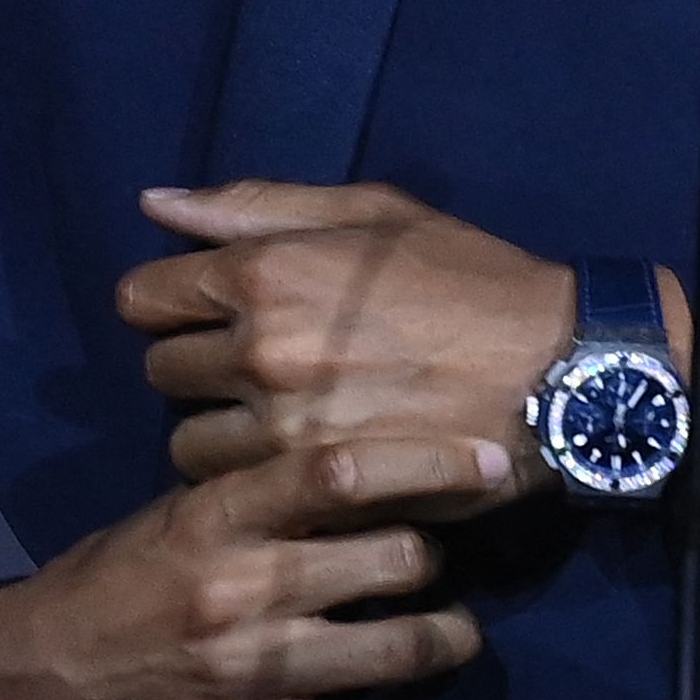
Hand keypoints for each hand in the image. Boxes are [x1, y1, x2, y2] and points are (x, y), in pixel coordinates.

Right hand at [0, 436, 521, 699]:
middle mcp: (243, 591)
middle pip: (394, 560)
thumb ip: (257, 494)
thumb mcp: (170, 515)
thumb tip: (365, 466)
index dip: (430, 461)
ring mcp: (255, 676)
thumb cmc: (111, 584)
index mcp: (217, 518)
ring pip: (400, 650)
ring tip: (459, 631)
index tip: (491, 458)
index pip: (341, 473)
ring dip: (451, 637)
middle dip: (437, 556)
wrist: (30, 688)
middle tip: (442, 557)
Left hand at [119, 180, 684, 486]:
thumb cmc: (468, 278)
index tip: (211, 312)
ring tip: (280, 420)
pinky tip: (304, 461)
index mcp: (265, 273)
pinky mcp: (318, 493)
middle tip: (258, 367)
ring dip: (221, 434)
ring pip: (189, 445)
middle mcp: (260, 353)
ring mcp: (286, 432)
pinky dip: (260, 482)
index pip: (141, 298)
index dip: (172, 302)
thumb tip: (154, 205)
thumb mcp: (369, 214)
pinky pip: (240, 495)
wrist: (558, 370)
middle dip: (198, 366)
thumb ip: (253, 208)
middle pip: (160, 371)